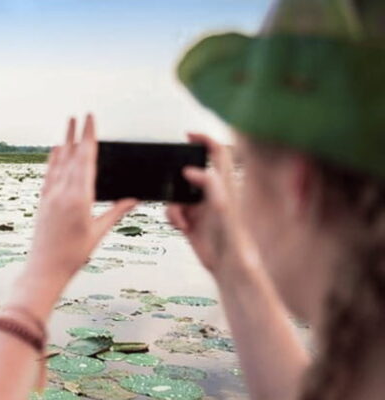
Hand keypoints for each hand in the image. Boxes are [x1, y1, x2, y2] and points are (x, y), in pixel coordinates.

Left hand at [28, 115, 136, 277]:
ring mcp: (49, 196)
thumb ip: (115, 212)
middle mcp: (61, 192)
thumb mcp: (98, 233)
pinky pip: (49, 175)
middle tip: (81, 115)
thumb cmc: (73, 255)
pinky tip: (55, 151)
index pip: (85, 160)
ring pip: (58, 163)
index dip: (89, 137)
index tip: (90, 119)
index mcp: (78, 197)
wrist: (44, 269)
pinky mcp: (42, 202)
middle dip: (77, 134)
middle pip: (71, 156)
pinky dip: (53, 160)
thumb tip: (134, 198)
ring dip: (64, 142)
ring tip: (68, 125)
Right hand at [166, 133, 253, 277]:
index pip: (218, 154)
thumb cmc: (234, 239)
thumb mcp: (222, 208)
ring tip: (182, 220)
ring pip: (177, 194)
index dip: (204, 140)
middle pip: (191, 173)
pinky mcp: (191, 221)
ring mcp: (200, 208)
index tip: (188, 135)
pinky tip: (182, 228)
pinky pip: (173, 211)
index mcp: (224, 186)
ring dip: (173, 205)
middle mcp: (211, 194)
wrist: (228, 267)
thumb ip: (210, 186)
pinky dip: (173, 218)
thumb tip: (190, 171)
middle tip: (169, 179)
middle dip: (177, 177)